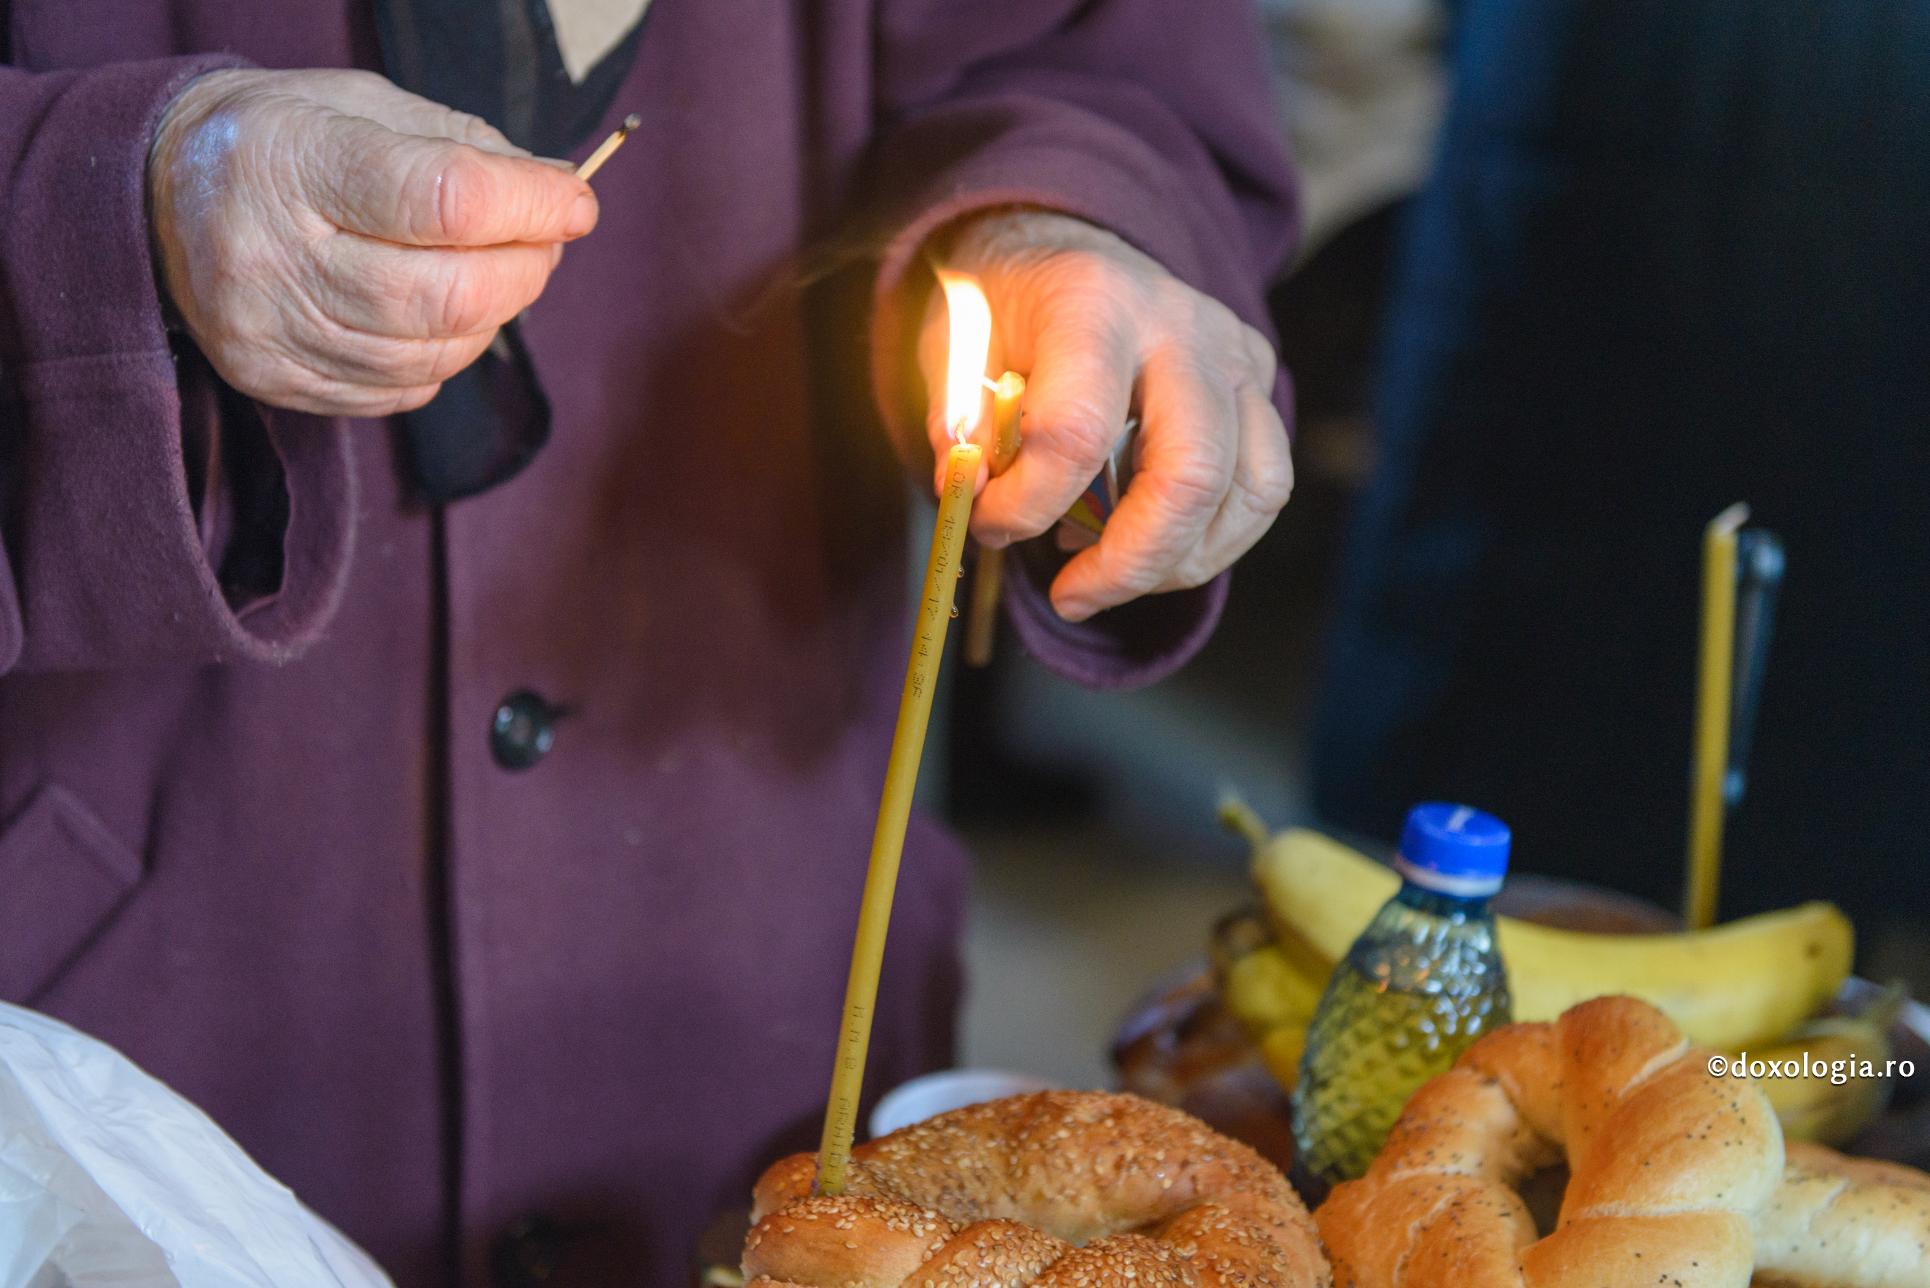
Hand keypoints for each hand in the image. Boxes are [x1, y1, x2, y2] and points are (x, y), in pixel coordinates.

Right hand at [147, 68, 596, 416]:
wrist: (158, 193)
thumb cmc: (284, 140)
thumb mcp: (364, 105)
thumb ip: (467, 147)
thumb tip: (559, 196)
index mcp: (292, 161)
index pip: (444, 198)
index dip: (530, 206)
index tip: (574, 202)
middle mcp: (270, 255)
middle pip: (445, 295)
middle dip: (524, 273)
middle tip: (543, 243)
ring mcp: (268, 330)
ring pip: (432, 353)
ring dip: (494, 317)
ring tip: (499, 273)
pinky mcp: (275, 381)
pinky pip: (400, 390)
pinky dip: (446, 355)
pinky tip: (442, 315)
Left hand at [917, 211, 1291, 621]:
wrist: (1063, 240)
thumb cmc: (1004, 306)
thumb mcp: (949, 345)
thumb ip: (956, 422)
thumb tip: (969, 495)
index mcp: (1092, 303)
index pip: (1077, 432)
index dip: (1027, 504)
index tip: (986, 526)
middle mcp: (1180, 325)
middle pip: (1192, 473)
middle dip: (1128, 562)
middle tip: (1070, 596)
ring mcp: (1233, 352)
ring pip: (1250, 489)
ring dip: (1177, 562)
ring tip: (1108, 574)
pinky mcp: (1258, 381)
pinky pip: (1263, 486)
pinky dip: (1210, 539)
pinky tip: (1146, 543)